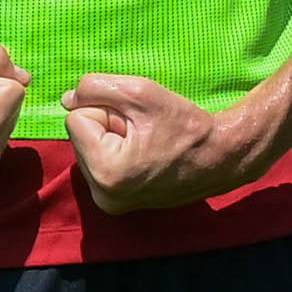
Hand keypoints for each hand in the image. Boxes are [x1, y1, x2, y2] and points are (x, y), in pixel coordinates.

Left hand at [64, 70, 271, 210]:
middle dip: (108, 127)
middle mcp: (103, 196)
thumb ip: (95, 88)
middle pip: (80, 137)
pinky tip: (144, 157)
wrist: (223, 157)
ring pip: (88, 150)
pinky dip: (117, 155)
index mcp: (106, 172)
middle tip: (145, 134)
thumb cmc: (186, 124)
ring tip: (147, 145)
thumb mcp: (140, 92)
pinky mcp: (116, 204)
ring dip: (113, 140)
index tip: (139, 122)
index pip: (76, 119)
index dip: (107, 111)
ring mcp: (109, 204)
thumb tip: (67, 100)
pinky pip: (99, 165)